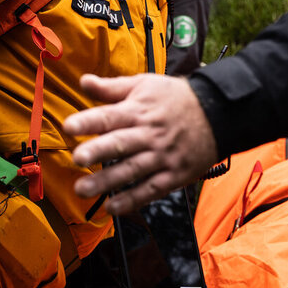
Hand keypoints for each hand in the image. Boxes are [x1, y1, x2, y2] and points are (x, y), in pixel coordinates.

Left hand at [63, 73, 217, 214]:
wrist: (218, 114)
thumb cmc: (177, 99)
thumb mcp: (145, 85)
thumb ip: (112, 88)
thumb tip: (84, 81)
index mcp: (138, 111)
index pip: (110, 115)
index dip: (89, 121)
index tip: (69, 126)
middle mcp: (149, 135)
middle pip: (120, 144)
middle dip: (98, 151)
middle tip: (77, 158)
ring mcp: (162, 157)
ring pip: (132, 170)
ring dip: (107, 181)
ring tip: (83, 189)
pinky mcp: (173, 175)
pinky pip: (151, 190)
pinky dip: (132, 200)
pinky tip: (113, 207)